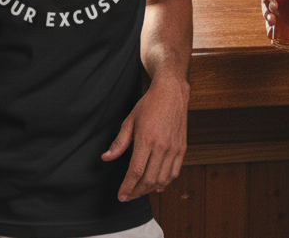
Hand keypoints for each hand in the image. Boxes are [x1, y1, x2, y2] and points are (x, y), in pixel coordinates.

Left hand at [102, 74, 188, 201]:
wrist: (171, 92)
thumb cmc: (149, 104)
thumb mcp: (130, 120)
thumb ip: (119, 142)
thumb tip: (106, 157)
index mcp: (146, 139)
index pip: (136, 171)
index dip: (127, 187)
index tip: (121, 195)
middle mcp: (162, 146)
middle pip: (149, 180)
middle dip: (136, 192)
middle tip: (128, 195)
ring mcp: (174, 149)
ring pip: (162, 179)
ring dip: (150, 190)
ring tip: (139, 191)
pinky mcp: (182, 149)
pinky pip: (174, 173)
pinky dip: (165, 182)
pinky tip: (156, 185)